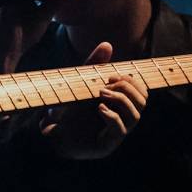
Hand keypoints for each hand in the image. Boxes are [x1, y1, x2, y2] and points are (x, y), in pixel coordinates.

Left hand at [39, 41, 146, 159]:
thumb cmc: (67, 108)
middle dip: (128, 89)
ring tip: (101, 93)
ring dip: (121, 100)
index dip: (132, 81)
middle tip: (107, 84)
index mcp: (120, 106)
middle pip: (142, 102)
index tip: (111, 75)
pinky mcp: (105, 146)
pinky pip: (120, 131)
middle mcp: (122, 120)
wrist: (49, 131)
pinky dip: (112, 116)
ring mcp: (114, 135)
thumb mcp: (82, 84)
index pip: (142, 93)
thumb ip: (95, 66)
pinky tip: (99, 108)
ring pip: (135, 116)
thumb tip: (107, 45)